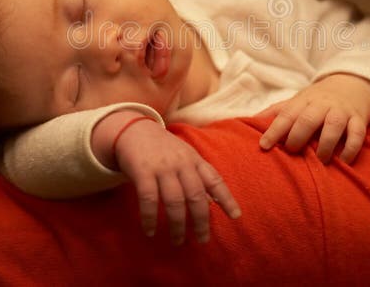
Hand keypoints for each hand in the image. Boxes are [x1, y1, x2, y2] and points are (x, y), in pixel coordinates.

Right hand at [113, 119, 241, 244]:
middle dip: (201, 220)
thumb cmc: (163, 148)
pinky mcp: (143, 171)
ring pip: (175, 200)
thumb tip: (212, 203)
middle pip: (196, 195)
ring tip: (178, 241)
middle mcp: (182, 163)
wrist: (133, 129)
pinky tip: (150, 231)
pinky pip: (149, 199)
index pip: (215, 180)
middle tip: (202, 239)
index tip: (236, 216)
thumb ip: (198, 177)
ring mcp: (162, 167)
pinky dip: (150, 218)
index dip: (227, 198)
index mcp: (195, 160)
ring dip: (178, 224)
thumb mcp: (185, 156)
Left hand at [257, 74, 369, 163]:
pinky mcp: (359, 120)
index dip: (274, 130)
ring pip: (334, 125)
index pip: (286, 114)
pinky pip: (357, 134)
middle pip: (308, 119)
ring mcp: (341, 112)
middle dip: (298, 137)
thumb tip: (248, 122)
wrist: (351, 86)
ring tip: (319, 161)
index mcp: (303, 101)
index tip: (263, 146)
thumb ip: (275, 112)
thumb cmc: (317, 100)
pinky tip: (343, 161)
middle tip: (292, 152)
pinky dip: (351, 148)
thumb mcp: (296, 101)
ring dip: (325, 145)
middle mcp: (322, 105)